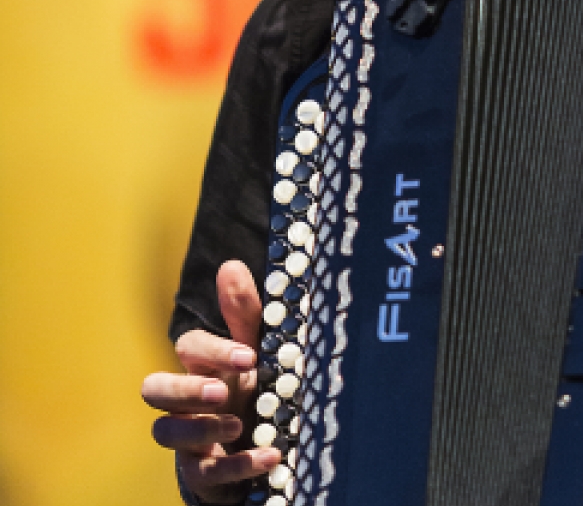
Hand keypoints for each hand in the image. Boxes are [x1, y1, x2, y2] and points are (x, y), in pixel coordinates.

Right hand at [142, 261, 279, 503]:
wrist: (262, 446)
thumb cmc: (253, 391)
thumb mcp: (257, 352)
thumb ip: (246, 314)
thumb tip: (231, 265)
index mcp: (202, 366)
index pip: (188, 347)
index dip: (212, 350)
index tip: (249, 356)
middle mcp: (187, 400)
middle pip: (155, 389)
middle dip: (183, 390)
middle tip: (221, 391)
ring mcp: (189, 437)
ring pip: (164, 432)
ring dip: (199, 428)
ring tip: (236, 425)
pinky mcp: (201, 472)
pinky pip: (205, 473)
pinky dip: (237, 466)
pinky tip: (270, 457)